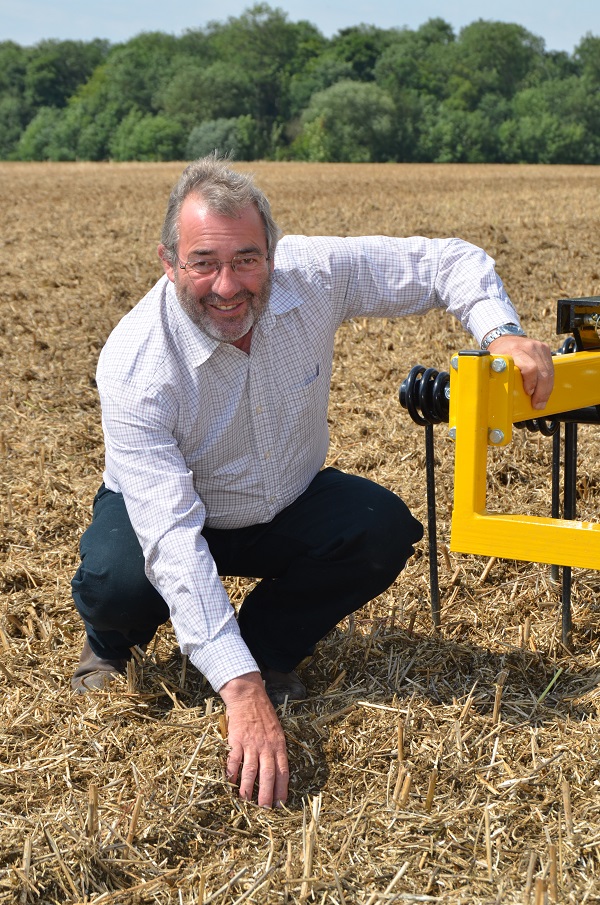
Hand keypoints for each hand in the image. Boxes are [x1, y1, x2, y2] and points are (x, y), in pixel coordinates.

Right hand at [219, 671, 288, 807]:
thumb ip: (277, 749)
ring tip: (246, 801)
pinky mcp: (237, 739)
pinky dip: (231, 773)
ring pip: (251, 770)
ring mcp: (251, 743)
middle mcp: (266, 746)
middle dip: (266, 794)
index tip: (281, 804)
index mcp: (279, 744)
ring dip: (247, 788)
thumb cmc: (263, 713)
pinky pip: (234, 760)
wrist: (248, 695)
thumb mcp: (277, 730)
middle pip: (268, 774)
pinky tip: (229, 783)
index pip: (283, 771)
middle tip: (264, 809)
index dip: (282, 789)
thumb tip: (277, 770)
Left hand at [487, 335, 553, 409]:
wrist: (505, 338)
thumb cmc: (500, 353)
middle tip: (537, 404)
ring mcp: (539, 347)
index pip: (530, 368)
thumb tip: (501, 395)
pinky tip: (544, 391)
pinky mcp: (546, 349)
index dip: (531, 383)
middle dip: (541, 392)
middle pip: (542, 373)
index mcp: (516, 350)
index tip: (528, 393)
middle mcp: (530, 347)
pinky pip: (551, 369)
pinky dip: (548, 382)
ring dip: (546, 390)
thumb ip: (501, 374)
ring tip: (541, 401)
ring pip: (549, 372)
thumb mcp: (496, 362)